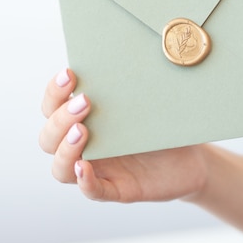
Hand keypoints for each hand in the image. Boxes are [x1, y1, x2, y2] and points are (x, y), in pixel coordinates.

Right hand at [39, 69, 207, 201]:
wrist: (193, 157)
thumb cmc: (164, 124)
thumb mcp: (148, 101)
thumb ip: (133, 83)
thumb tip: (135, 51)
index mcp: (84, 119)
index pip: (52, 107)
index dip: (54, 92)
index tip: (69, 74)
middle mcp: (83, 146)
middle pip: (49, 138)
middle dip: (59, 119)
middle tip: (85, 102)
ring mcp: (98, 169)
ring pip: (61, 168)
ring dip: (65, 150)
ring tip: (81, 131)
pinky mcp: (116, 189)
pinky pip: (92, 190)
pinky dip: (84, 181)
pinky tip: (84, 167)